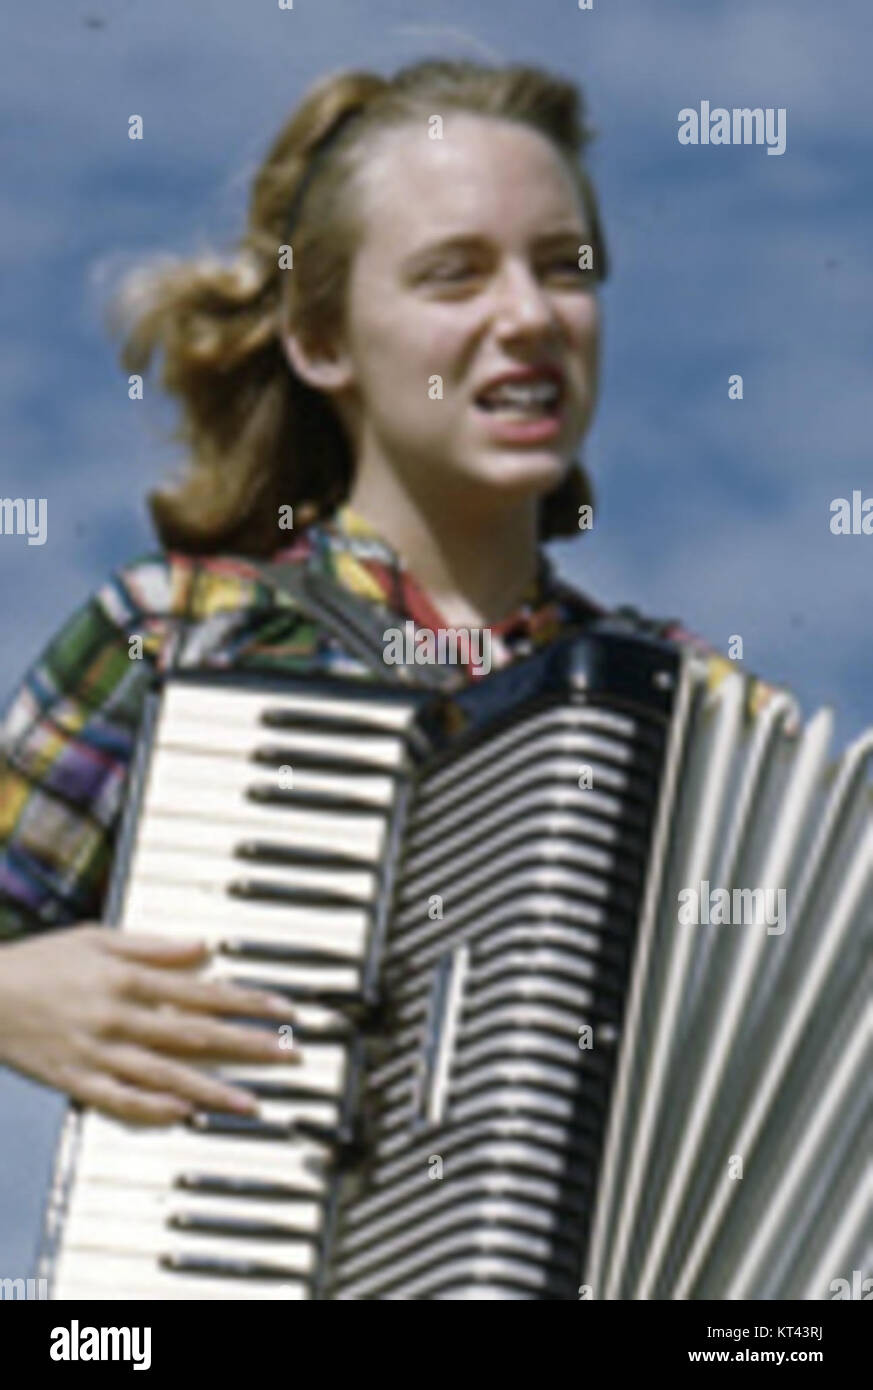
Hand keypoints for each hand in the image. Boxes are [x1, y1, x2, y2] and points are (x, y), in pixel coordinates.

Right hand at [0, 925, 296, 1124]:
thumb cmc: (40, 962)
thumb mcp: (97, 938)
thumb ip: (154, 947)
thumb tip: (203, 948)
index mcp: (128, 979)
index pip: (202, 992)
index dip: (247, 1002)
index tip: (283, 1010)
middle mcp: (119, 1018)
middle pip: (195, 1036)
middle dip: (246, 1048)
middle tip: (288, 1057)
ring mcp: (98, 1053)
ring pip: (166, 1075)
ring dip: (213, 1090)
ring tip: (251, 1103)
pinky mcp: (76, 1082)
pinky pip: (120, 1102)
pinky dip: (152, 1111)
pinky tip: (184, 1117)